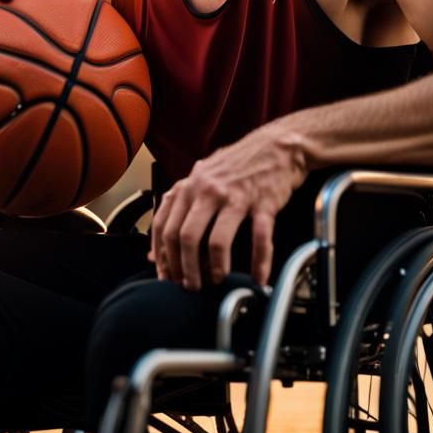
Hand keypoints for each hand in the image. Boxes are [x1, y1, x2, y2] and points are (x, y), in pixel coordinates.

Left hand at [148, 123, 307, 289]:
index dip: (163, 256)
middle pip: (185, 236)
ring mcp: (235, 196)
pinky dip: (259, 263)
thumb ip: (179, 208)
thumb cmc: (237, 166)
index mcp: (189, 185)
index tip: (167, 277)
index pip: (163, 225)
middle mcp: (207, 189)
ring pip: (216, 241)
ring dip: (215, 269)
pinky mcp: (263, 203)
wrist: (277, 146)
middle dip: (185, 268)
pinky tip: (258, 278)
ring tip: (216, 282)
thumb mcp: (202, 179)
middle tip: (190, 287)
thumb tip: (155, 251)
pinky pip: (259, 239)